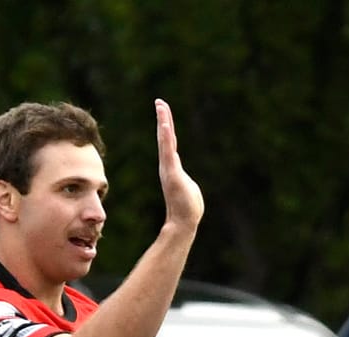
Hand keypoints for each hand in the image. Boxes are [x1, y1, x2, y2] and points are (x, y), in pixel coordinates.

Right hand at [155, 99, 203, 232]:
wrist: (183, 222)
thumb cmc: (188, 208)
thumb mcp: (188, 189)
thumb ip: (186, 181)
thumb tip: (186, 183)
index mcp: (173, 167)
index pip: (171, 143)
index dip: (167, 127)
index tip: (164, 111)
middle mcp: (168, 165)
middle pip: (166, 137)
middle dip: (163, 118)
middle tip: (159, 101)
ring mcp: (169, 168)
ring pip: (166, 141)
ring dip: (164, 122)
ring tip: (161, 106)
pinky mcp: (171, 172)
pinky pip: (168, 151)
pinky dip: (166, 137)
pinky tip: (165, 124)